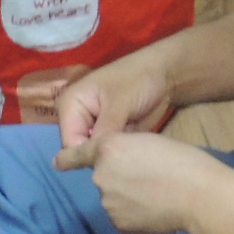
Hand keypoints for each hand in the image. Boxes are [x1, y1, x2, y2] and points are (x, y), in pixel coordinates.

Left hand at [53, 129, 231, 233]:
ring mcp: (107, 202)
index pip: (78, 154)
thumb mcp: (149, 142)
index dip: (67, 158)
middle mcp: (101, 175)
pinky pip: (122, 217)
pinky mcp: (118, 223)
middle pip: (104, 177)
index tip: (58, 163)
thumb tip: (119, 169)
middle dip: (120, 178)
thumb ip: (126, 152)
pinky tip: (155, 211)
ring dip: (128, 197)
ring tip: (157, 195)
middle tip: (150, 178)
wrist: (199, 194)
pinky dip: (135, 215)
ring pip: (114, 198)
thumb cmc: (183, 161)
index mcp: (108, 149)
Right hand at [54, 48, 173, 151]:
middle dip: (99, 156)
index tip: (111, 158)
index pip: (70, 142)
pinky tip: (133, 151)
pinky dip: (119, 153)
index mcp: (70, 106)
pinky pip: (108, 152)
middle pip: (80, 150)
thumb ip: (106, 129)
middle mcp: (77, 118)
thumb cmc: (137, 79)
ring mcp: (93, 127)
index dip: (88, 154)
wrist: (163, 74)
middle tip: (122, 157)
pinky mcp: (108, 134)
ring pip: (95, 153)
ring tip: (129, 153)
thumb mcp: (120, 102)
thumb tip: (96, 155)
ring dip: (110, 156)